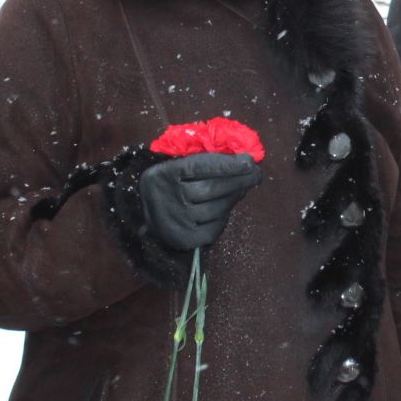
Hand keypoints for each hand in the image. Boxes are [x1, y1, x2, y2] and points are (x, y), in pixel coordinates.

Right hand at [139, 153, 262, 250]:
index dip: (227, 163)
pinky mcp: (184, 239)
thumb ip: (202, 162)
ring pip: (216, 208)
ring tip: (242, 188)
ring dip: (234, 197)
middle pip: (212, 189)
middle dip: (239, 180)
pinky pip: (214, 228)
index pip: (200, 166)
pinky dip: (224, 217)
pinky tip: (227, 207)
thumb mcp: (175, 167)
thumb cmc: (170, 185)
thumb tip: (243, 161)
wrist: (143, 214)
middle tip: (256, 174)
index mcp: (164, 174)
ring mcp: (175, 221)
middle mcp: (167, 198)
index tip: (250, 161)